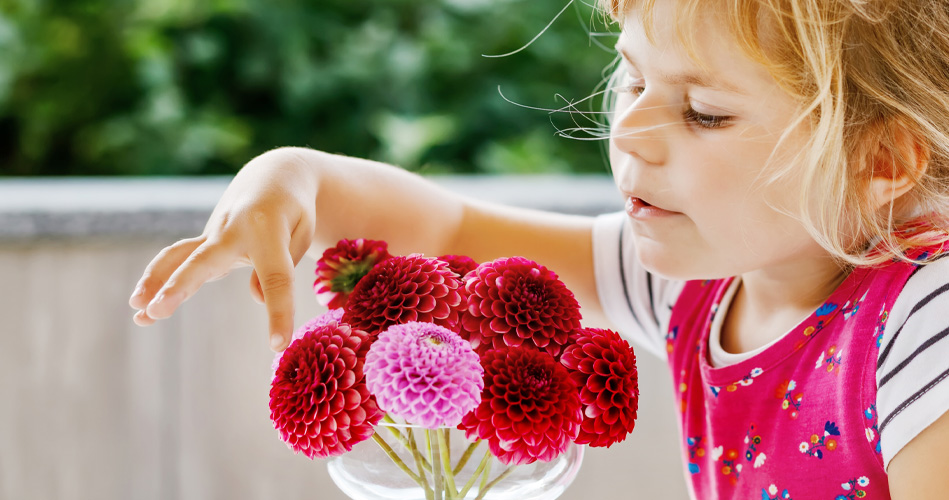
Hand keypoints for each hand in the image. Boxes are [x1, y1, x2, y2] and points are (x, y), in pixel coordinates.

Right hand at [128, 149, 316, 350]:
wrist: (274, 176)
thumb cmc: (295, 210)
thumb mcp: (301, 233)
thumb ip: (282, 266)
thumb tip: (256, 296)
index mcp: (268, 229)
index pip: (275, 278)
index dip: (278, 311)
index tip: (279, 344)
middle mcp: (234, 229)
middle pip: (205, 262)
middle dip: (180, 287)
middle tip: (157, 310)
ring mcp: (214, 234)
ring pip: (180, 257)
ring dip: (156, 283)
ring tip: (139, 313)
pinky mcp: (205, 242)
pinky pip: (177, 258)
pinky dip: (158, 278)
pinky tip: (140, 306)